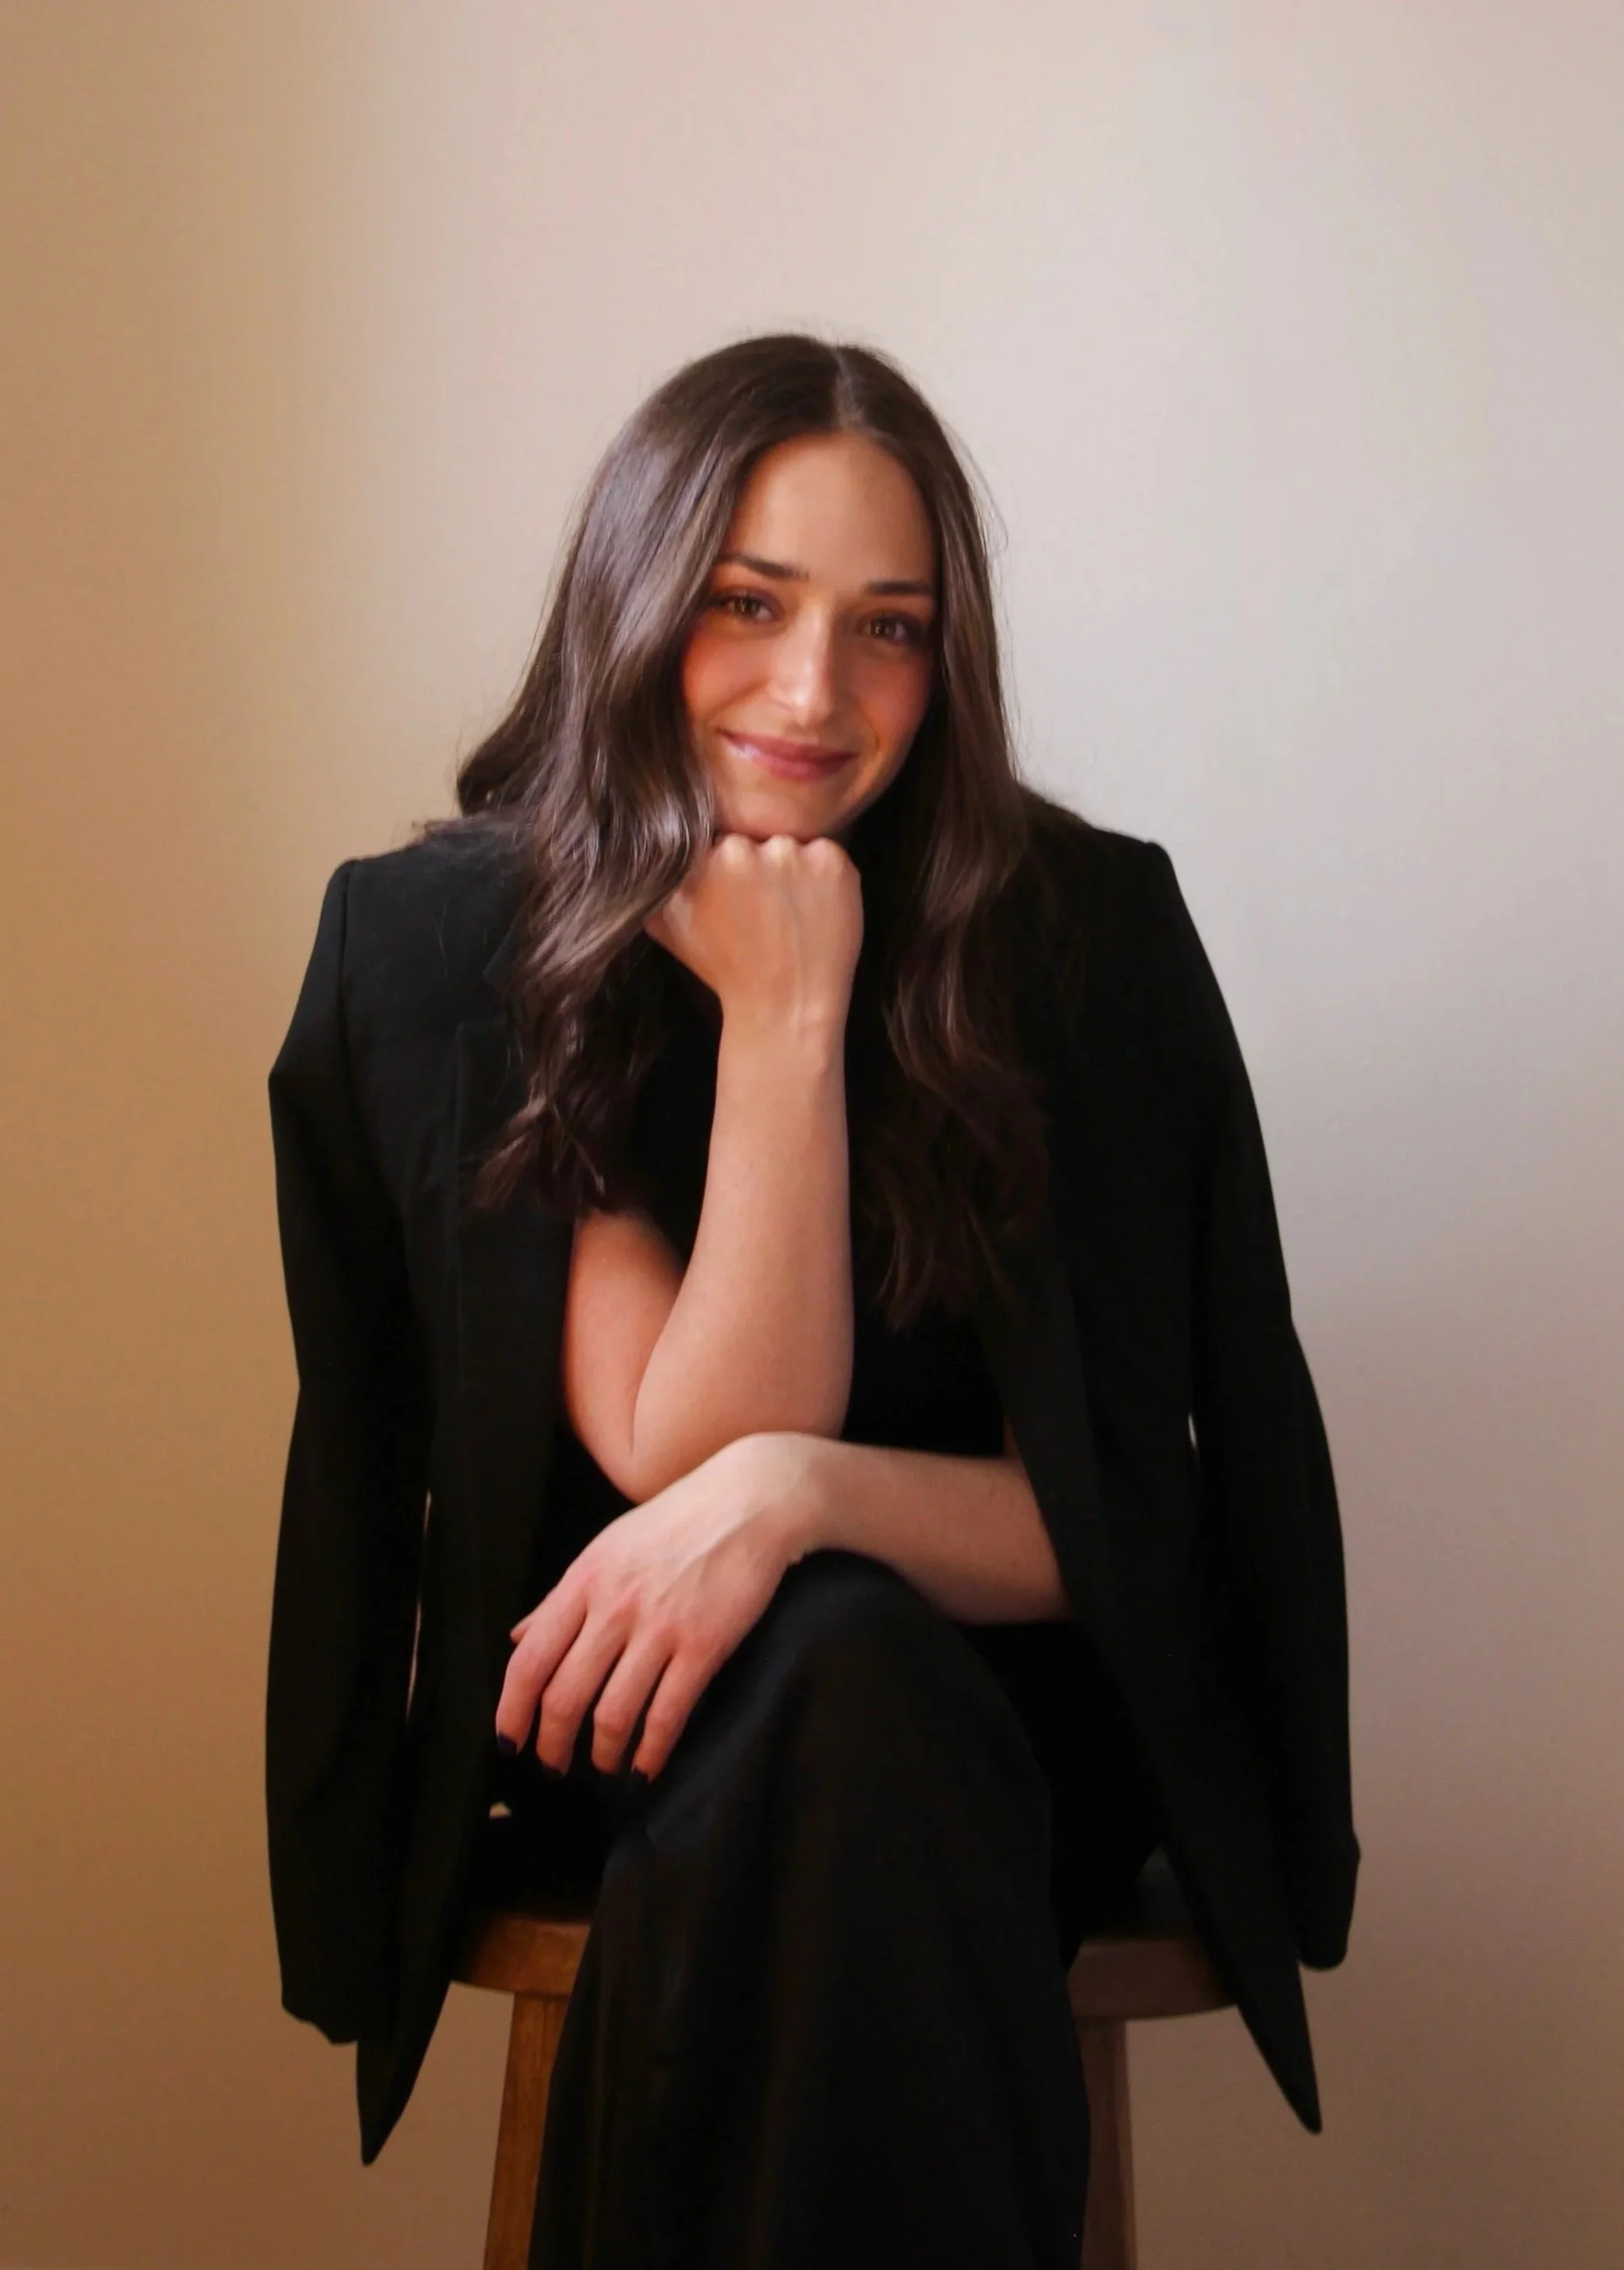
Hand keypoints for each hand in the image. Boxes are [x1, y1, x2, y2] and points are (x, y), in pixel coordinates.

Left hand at [494, 1432, 818, 1781]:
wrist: (750, 1501)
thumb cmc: (677, 1522)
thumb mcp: (607, 1548)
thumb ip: (561, 1598)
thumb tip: (519, 1638)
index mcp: (583, 1580)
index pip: (530, 1660)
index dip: (512, 1711)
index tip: (507, 1742)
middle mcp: (614, 1606)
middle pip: (564, 1695)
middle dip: (553, 1743)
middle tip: (554, 1766)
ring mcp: (659, 1627)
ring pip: (613, 1712)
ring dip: (603, 1753)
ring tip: (604, 1765)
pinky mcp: (703, 1645)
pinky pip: (668, 1713)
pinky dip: (652, 1751)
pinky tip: (646, 1767)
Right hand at [643, 832, 862, 1039]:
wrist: (786, 1007)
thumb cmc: (725, 970)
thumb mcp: (665, 925)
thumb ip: (657, 878)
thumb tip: (646, 846)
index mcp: (702, 858)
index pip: (718, 841)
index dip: (727, 870)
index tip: (736, 897)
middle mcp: (745, 849)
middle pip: (754, 840)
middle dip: (758, 867)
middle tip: (764, 908)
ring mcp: (793, 853)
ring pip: (790, 846)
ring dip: (791, 871)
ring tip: (789, 915)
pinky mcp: (833, 862)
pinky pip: (827, 855)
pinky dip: (824, 878)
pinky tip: (814, 913)